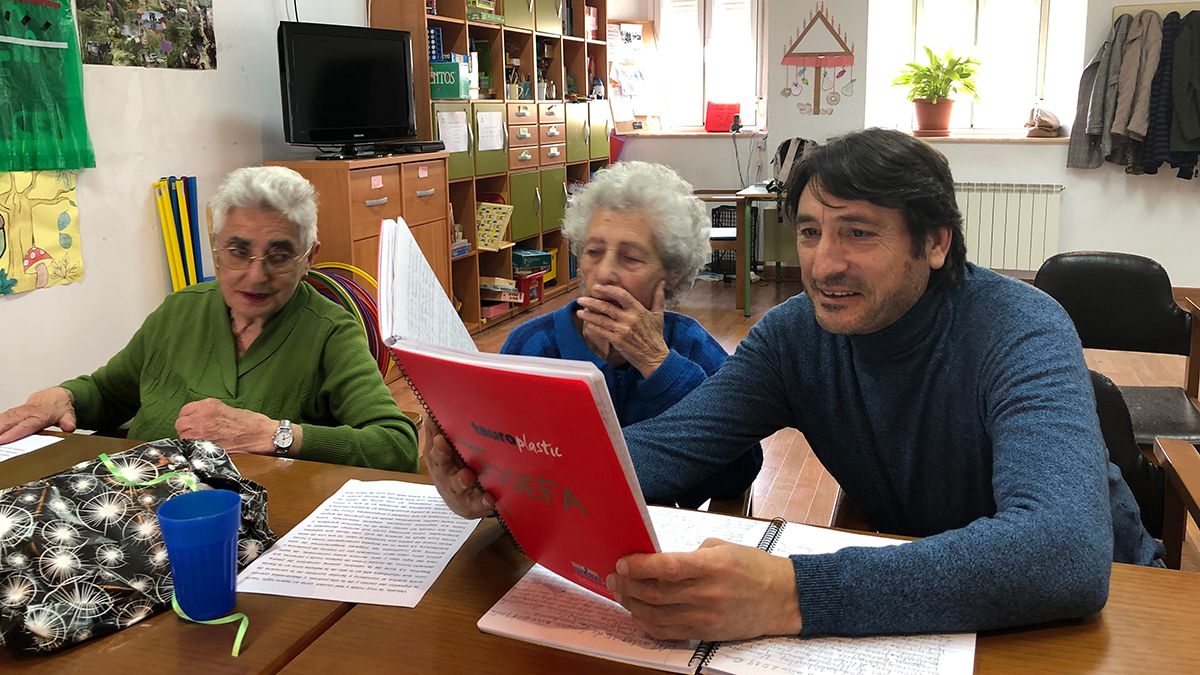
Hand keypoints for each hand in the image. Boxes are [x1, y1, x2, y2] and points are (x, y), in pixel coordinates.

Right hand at [0, 387, 76, 443]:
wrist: (58, 395)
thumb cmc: (61, 407)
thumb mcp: (69, 415)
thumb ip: (68, 422)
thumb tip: (69, 427)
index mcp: (40, 415)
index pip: (25, 425)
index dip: (14, 433)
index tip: (3, 440)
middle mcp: (28, 411)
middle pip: (11, 421)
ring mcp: (20, 410)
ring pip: (5, 417)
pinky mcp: (16, 411)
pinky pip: (4, 415)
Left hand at [175, 398, 285, 454]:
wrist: (258, 434)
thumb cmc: (247, 422)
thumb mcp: (224, 407)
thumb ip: (207, 411)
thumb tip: (195, 417)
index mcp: (207, 405)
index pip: (185, 411)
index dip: (189, 417)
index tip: (193, 421)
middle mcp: (202, 417)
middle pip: (180, 424)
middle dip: (186, 427)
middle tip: (196, 430)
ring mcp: (202, 432)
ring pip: (183, 436)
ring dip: (189, 438)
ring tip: (200, 439)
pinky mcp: (205, 445)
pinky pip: (190, 447)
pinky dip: (194, 447)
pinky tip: (204, 445)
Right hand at [424, 426, 493, 518]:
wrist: (461, 499)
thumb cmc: (454, 465)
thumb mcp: (445, 446)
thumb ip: (440, 426)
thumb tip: (437, 401)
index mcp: (439, 457)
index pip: (436, 448)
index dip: (438, 444)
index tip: (440, 438)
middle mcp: (445, 474)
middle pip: (442, 466)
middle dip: (444, 458)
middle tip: (447, 448)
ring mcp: (458, 491)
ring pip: (458, 487)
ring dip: (461, 481)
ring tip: (467, 477)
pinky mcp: (472, 505)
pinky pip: (477, 504)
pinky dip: (483, 502)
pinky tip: (490, 498)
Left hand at [576, 281, 669, 378]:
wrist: (655, 357)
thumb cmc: (655, 336)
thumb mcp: (659, 315)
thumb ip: (658, 298)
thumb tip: (662, 283)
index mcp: (638, 310)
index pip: (621, 295)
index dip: (608, 289)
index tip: (597, 287)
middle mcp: (629, 319)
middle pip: (607, 307)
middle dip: (592, 302)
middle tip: (581, 299)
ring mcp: (622, 330)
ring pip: (601, 319)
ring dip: (589, 314)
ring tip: (580, 311)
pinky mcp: (617, 341)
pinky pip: (602, 331)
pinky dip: (593, 326)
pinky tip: (587, 323)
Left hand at [606, 539, 801, 640]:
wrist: (783, 598)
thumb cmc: (755, 568)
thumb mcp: (724, 547)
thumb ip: (691, 553)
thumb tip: (660, 559)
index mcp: (713, 566)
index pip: (668, 567)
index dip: (640, 566)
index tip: (623, 561)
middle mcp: (707, 594)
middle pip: (656, 593)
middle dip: (628, 585)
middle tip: (614, 576)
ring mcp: (705, 617)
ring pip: (657, 615)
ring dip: (633, 604)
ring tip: (622, 593)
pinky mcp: (705, 632)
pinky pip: (668, 632)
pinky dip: (648, 623)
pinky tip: (639, 613)